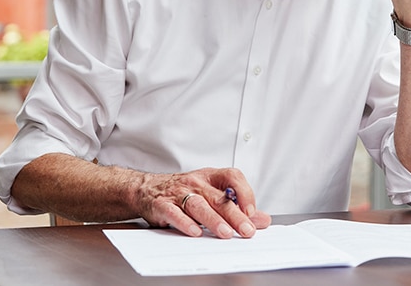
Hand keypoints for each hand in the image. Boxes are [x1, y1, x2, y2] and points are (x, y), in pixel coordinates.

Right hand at [141, 167, 271, 238]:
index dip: (245, 192)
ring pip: (199, 205)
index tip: (252, 211)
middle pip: (218, 198)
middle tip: (246, 230)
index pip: (232, 177)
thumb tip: (263, 220)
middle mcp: (196, 183)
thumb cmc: (184, 192)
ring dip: (213, 220)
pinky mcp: (163, 205)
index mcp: (211, 177)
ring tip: (226, 233)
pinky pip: (175, 213)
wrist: (147, 189)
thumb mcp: (211, 193)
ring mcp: (179, 193)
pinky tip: (195, 232)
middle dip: (234, 215)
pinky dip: (185, 223)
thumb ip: (238, 207)